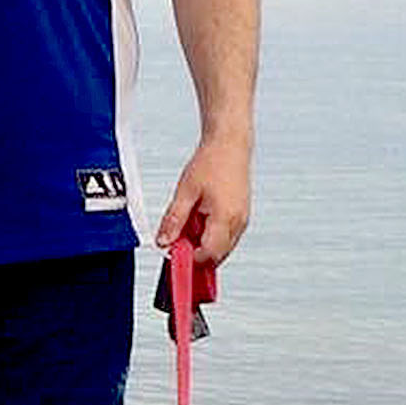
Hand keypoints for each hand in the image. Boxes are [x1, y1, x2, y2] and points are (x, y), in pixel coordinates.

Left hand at [155, 137, 250, 264]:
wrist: (230, 145)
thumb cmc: (212, 162)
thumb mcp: (184, 192)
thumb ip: (173, 220)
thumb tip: (164, 242)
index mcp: (225, 218)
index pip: (208, 255)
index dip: (189, 259)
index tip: (174, 253)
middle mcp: (238, 223)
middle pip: (216, 256)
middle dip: (196, 252)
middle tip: (179, 236)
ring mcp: (242, 221)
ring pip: (221, 248)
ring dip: (203, 243)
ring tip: (191, 220)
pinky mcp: (241, 217)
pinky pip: (226, 237)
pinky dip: (211, 234)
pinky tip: (200, 217)